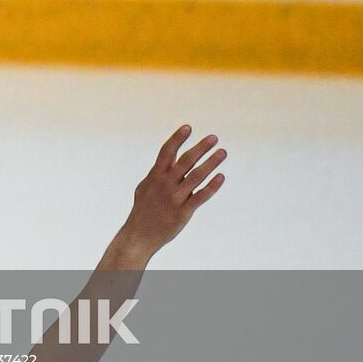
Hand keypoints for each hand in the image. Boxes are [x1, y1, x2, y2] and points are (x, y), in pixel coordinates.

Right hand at [120, 125, 228, 257]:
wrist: (140, 234)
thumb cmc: (143, 208)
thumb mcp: (145, 186)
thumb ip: (158, 171)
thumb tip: (169, 155)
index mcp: (155, 176)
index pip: (166, 152)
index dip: (177, 139)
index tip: (188, 127)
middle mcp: (165, 184)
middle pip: (185, 161)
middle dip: (200, 148)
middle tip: (214, 137)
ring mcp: (175, 198)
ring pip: (196, 177)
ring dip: (211, 163)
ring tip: (223, 153)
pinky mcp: (183, 211)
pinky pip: (200, 196)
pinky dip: (212, 187)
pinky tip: (221, 177)